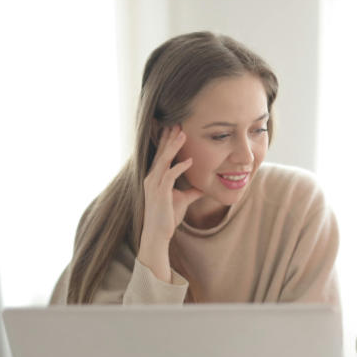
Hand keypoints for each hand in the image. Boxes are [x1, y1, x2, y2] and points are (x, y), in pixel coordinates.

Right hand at [138, 125, 203, 281]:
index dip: (167, 141)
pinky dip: (179, 167)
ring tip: (183, 134)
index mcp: (155, 177)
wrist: (158, 234)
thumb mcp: (183, 200)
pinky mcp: (159, 193)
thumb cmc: (168, 217)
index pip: (161, 155)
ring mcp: (154, 185)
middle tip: (177, 122)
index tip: (175, 128)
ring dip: (174, 147)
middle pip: (161, 153)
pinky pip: (169, 176)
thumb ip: (192, 191)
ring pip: (163, 161)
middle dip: (169, 138)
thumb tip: (205, 187)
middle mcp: (152, 178)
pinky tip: (190, 160)